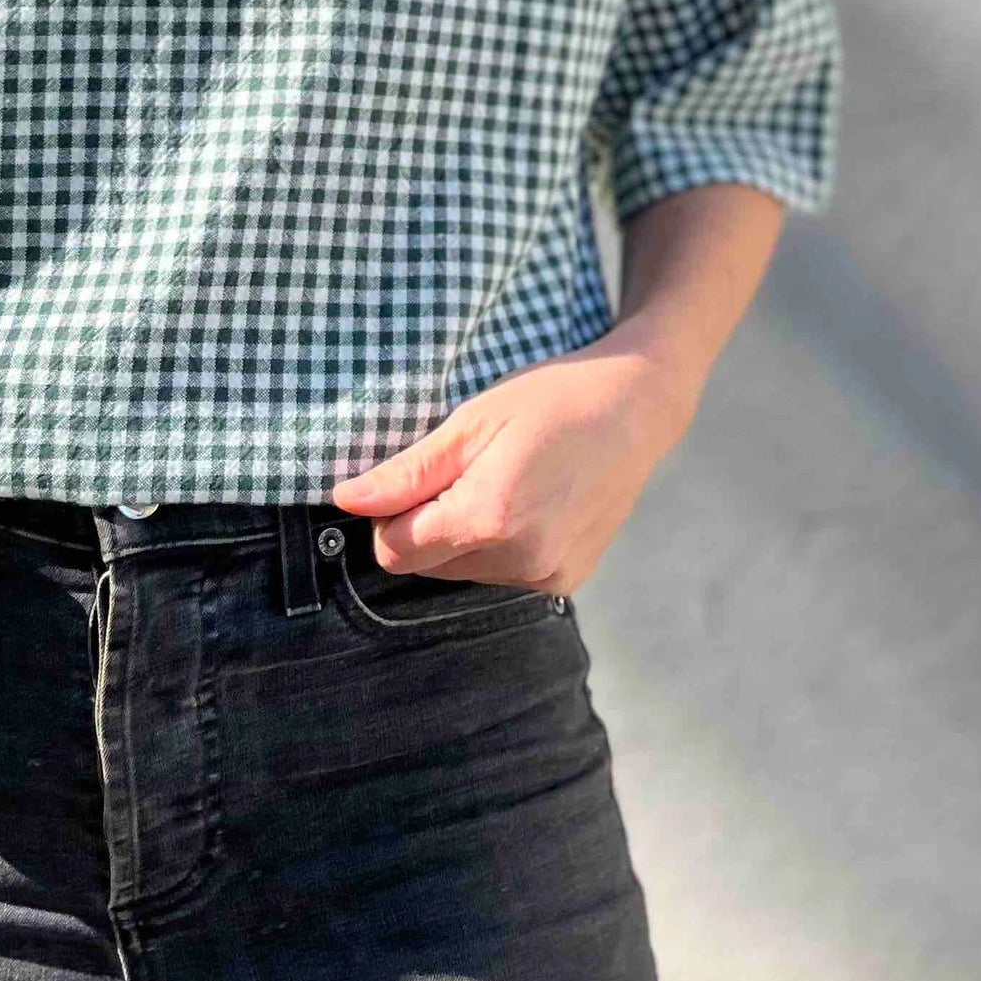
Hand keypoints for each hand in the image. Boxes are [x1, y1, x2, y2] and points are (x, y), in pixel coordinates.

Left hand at [328, 339, 703, 597]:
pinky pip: (503, 575)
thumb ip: (407, 473)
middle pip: (427, 565)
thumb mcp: (470, 422)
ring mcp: (548, 577)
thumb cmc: (550, 401)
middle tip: (466, 468)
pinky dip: (500, 545)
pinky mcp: (567, 580)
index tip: (415, 475)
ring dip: (464, 535)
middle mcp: (520, 561)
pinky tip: (529, 501)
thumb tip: (344, 501)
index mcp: (489, 519)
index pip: (394, 550)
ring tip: (504, 479)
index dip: (388, 513)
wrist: (636, 409)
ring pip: (463, 573)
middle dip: (428, 523)